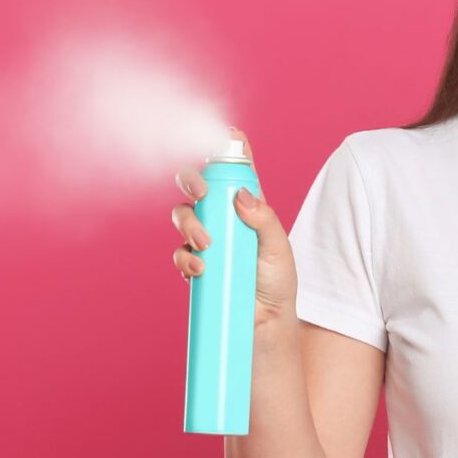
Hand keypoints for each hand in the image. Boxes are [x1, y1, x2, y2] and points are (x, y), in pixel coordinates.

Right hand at [172, 127, 298, 329]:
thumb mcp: (279, 248)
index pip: (234, 169)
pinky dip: (185, 257)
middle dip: (191, 178)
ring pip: (182, 214)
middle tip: (201, 190)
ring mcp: (205, 238)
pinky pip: (179, 252)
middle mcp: (222, 216)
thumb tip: (242, 195)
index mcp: (245, 204)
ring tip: (206, 244)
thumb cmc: (276, 282)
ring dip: (188, 224)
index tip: (227, 134)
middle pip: (196, 183)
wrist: (264, 323)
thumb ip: (264, 219)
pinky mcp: (194, 262)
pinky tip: (200, 268)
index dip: (227, 147)